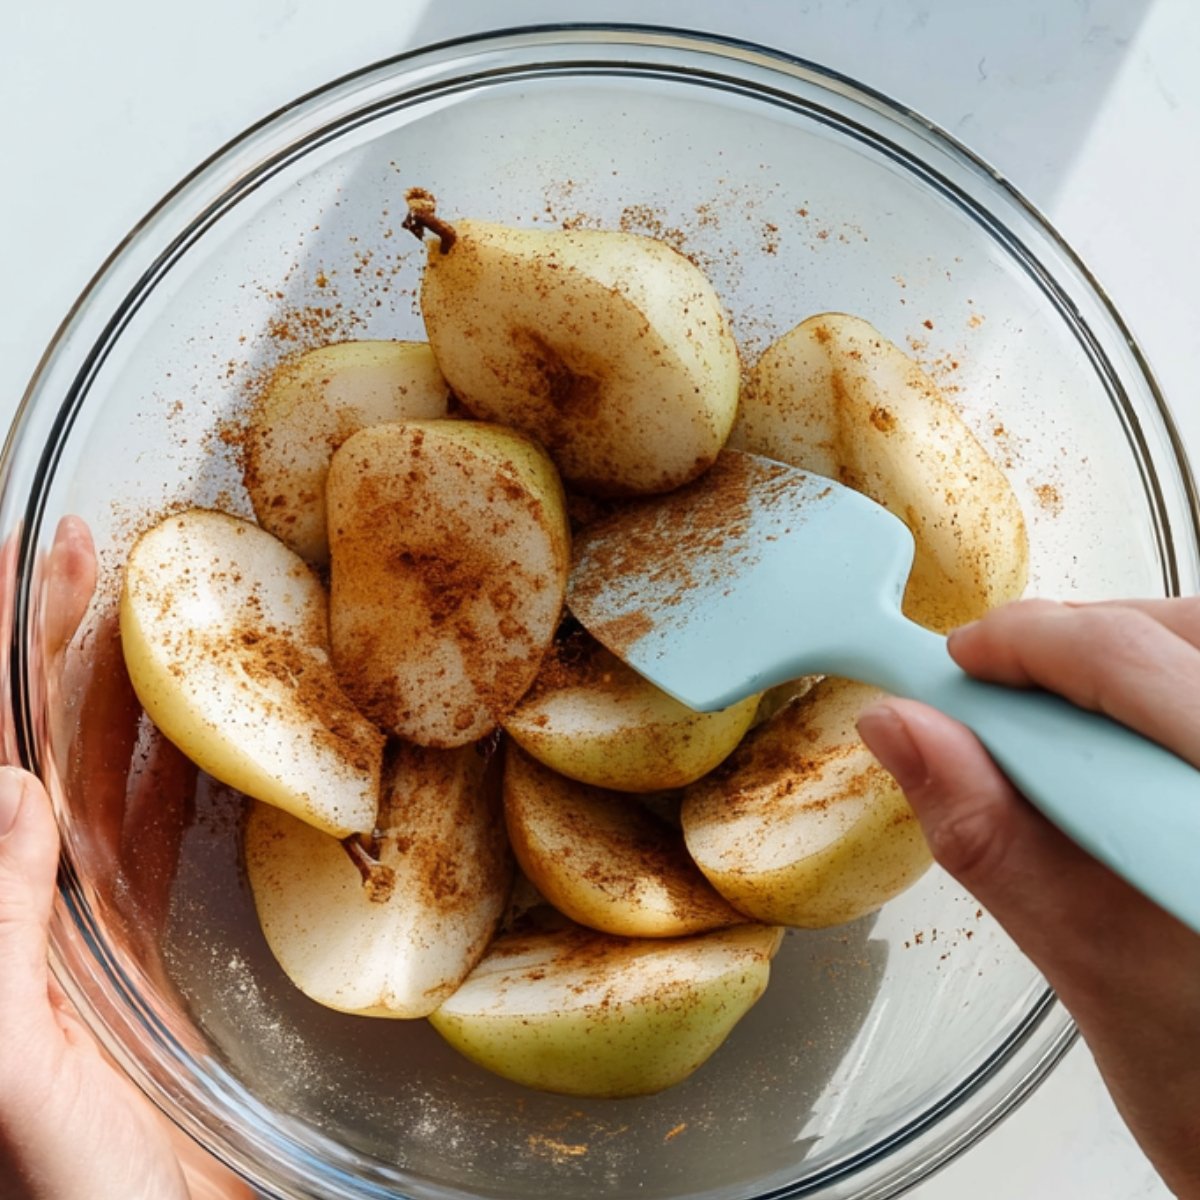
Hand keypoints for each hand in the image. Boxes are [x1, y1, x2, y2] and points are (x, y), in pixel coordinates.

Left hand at [0, 518, 249, 1199]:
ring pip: (102, 769)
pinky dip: (177, 766)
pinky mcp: (142, 941)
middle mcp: (33, 897)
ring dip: (123, 686)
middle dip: (56, 639)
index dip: (0, 653)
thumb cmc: (75, 1187)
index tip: (25, 561)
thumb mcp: (18, 1071)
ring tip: (156, 608)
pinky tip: (202, 726)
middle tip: (94, 549)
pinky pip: (153, 828)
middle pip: (43, 739)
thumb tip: (9, 794)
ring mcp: (87, 915)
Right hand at [857, 597, 1199, 1197]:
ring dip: (1119, 661)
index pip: (1130, 662)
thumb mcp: (1090, 963)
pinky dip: (1150, 692)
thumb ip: (993, 835)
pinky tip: (1113, 749)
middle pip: (1177, 634)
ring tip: (1054, 724)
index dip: (1029, 642)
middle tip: (998, 689)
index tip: (958, 662)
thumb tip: (902, 729)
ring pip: (1196, 648)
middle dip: (1076, 643)